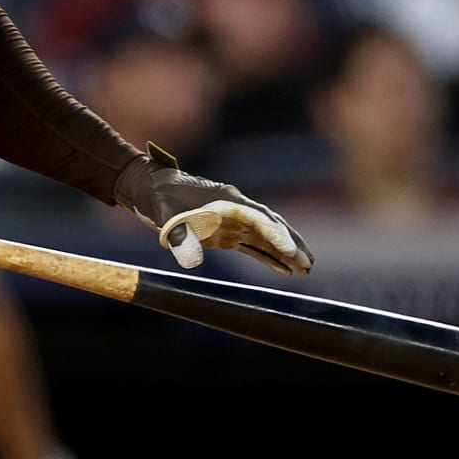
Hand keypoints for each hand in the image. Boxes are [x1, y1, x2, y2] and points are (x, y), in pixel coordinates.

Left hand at [112, 144, 312, 276]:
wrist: (149, 187)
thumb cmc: (157, 198)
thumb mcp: (163, 214)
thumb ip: (178, 234)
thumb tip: (191, 260)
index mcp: (226, 200)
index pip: (258, 218)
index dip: (275, 234)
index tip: (291, 250)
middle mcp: (235, 208)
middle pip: (270, 225)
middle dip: (291, 243)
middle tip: (309, 263)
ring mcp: (231, 220)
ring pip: (265, 237)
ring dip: (285, 252)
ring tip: (306, 269)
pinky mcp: (225, 232)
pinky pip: (253, 245)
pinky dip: (269, 257)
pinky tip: (283, 271)